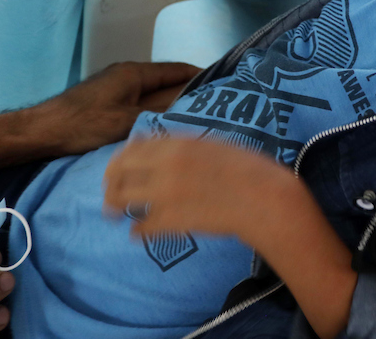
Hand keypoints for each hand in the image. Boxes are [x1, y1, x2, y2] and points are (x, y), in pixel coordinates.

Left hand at [40, 62, 200, 156]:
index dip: (201, 75)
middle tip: (213, 105)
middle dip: (189, 90)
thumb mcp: (127, 121)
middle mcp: (127, 74)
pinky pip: (141, 101)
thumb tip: (191, 107)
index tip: (222, 84)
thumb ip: (160, 112)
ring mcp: (116, 87)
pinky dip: (156, 109)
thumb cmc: (83, 124)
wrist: (40, 132)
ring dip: (171, 102)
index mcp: (134, 72)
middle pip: (166, 80)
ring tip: (193, 116)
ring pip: (153, 92)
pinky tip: (163, 124)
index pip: (177, 69)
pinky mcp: (108, 101)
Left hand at [102, 137, 298, 242]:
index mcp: (178, 144)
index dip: (120, 159)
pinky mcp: (171, 222)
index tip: (119, 168)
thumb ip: (185, 146)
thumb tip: (160, 150)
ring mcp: (165, 195)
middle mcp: (165, 166)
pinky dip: (136, 230)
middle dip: (110, 183)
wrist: (265, 198)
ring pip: (121, 200)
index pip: (131, 147)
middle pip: (118, 172)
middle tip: (111, 194)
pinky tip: (138, 232)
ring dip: (114, 207)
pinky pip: (140, 227)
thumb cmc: (249, 169)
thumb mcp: (215, 144)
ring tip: (115, 215)